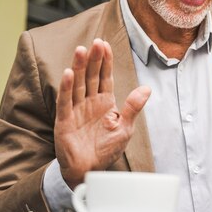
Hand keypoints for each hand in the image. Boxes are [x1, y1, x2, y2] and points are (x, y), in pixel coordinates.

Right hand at [54, 39, 150, 188]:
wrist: (90, 170)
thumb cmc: (106, 149)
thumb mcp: (125, 128)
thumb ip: (133, 107)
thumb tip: (147, 88)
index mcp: (105, 102)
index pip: (104, 77)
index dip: (105, 61)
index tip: (105, 44)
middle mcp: (89, 102)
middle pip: (91, 76)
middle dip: (94, 59)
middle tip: (96, 41)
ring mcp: (76, 110)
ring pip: (78, 84)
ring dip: (79, 67)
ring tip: (81, 50)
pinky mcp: (64, 121)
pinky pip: (66, 102)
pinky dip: (66, 88)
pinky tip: (68, 74)